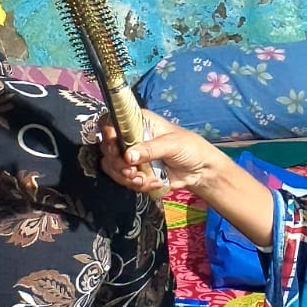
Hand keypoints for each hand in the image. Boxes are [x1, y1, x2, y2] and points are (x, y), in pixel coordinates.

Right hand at [98, 109, 218, 194]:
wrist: (200, 171)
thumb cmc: (189, 148)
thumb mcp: (172, 144)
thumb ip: (150, 149)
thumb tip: (128, 156)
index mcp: (138, 122)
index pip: (110, 121)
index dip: (107, 134)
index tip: (116, 148)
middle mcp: (130, 137)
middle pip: (107, 147)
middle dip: (117, 163)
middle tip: (132, 171)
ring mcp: (131, 156)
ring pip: (112, 166)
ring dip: (125, 177)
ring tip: (143, 180)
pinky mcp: (135, 172)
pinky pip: (123, 180)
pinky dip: (136, 184)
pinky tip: (153, 182)